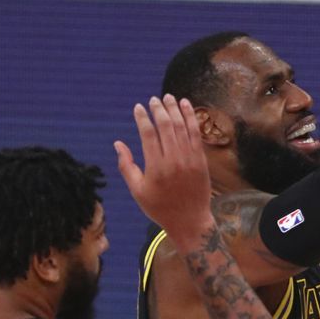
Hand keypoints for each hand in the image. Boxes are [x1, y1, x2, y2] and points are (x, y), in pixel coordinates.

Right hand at [115, 95, 213, 237]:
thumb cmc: (159, 207)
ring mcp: (190, 159)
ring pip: (182, 127)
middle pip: (166, 126)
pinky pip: (196, 133)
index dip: (143, 118)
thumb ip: (126, 166)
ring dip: (175, 109)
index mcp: (156, 167)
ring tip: (169, 97)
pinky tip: (186, 106)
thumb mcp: (137, 191)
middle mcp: (174, 160)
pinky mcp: (201, 159)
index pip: (149, 134)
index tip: (139, 107)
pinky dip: (191, 118)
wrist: (190, 220)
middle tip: (154, 99)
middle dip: (159, 110)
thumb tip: (118, 143)